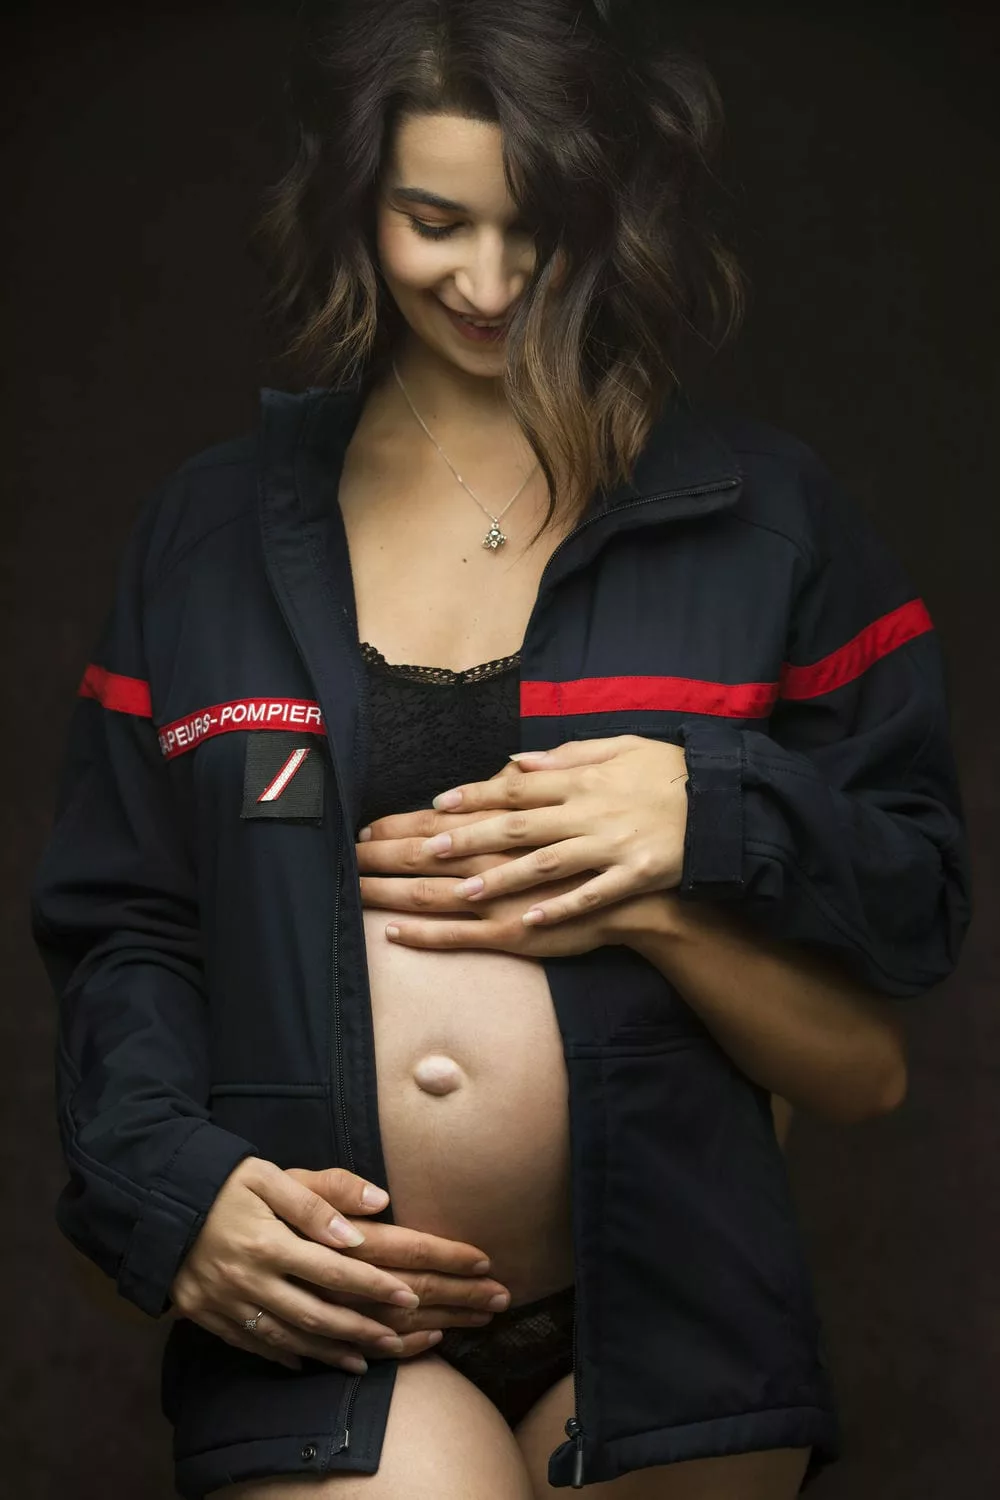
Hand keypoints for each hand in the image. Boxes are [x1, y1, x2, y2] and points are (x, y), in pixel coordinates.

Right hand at [169, 1157, 438, 1372]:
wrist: (154, 1199)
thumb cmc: (221, 1180)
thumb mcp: (270, 1175)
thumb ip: (321, 1196)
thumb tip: (377, 1207)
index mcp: (268, 1242)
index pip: (334, 1271)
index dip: (373, 1286)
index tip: (408, 1296)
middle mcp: (248, 1279)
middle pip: (315, 1315)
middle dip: (360, 1330)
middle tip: (396, 1340)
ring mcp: (225, 1303)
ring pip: (286, 1338)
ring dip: (327, 1352)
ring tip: (362, 1362)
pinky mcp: (205, 1315)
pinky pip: (250, 1344)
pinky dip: (281, 1355)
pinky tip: (306, 1360)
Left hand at [356, 735, 688, 932]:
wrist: (724, 804)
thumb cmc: (669, 774)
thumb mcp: (621, 748)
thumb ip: (566, 756)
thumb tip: (516, 762)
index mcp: (582, 780)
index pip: (517, 787)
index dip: (476, 795)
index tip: (438, 802)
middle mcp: (590, 811)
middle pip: (519, 826)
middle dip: (471, 838)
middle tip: (428, 850)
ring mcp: (611, 845)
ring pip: (546, 863)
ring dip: (503, 877)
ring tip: (463, 890)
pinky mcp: (635, 874)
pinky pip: (591, 895)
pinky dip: (560, 908)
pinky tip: (529, 920)